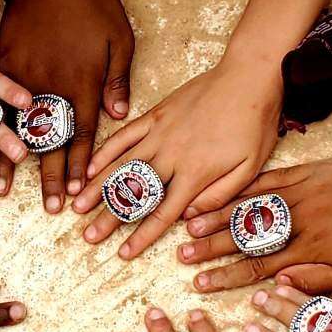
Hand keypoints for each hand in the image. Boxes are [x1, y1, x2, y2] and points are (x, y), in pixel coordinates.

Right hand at [0, 0, 134, 209]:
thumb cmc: (89, 2)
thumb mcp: (119, 36)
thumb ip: (118, 78)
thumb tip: (120, 113)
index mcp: (82, 83)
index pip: (83, 134)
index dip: (82, 165)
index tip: (81, 192)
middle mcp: (50, 88)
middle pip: (51, 142)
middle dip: (52, 178)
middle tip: (52, 209)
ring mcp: (22, 79)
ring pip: (16, 130)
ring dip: (9, 164)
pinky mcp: (0, 67)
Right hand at [74, 57, 282, 259]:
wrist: (248, 77)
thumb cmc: (254, 124)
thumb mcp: (250, 168)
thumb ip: (219, 196)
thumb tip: (189, 216)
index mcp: (195, 173)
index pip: (162, 213)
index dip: (141, 236)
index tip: (123, 253)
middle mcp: (171, 155)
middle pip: (134, 193)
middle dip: (109, 217)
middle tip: (88, 235)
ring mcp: (159, 133)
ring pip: (122, 165)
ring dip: (98, 187)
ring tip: (77, 204)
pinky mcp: (156, 114)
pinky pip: (124, 135)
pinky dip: (106, 152)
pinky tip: (90, 166)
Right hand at [183, 156, 331, 294]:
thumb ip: (319, 281)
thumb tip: (279, 286)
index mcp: (312, 248)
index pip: (259, 266)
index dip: (226, 276)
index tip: (200, 283)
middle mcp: (302, 219)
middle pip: (247, 236)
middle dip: (211, 247)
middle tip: (181, 256)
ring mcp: (305, 191)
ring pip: (253, 206)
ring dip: (219, 215)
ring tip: (189, 223)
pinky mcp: (313, 170)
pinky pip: (272, 178)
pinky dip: (246, 186)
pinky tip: (225, 190)